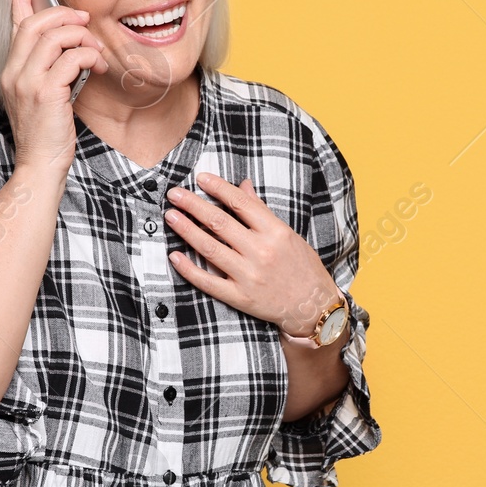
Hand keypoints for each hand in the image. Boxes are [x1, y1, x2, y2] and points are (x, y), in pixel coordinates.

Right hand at [0, 0, 110, 173]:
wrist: (40, 166)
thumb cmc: (46, 135)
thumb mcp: (44, 97)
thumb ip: (50, 71)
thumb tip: (68, 50)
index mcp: (11, 71)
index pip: (14, 27)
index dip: (20, 0)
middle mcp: (14, 72)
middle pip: (35, 24)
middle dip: (63, 14)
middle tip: (84, 20)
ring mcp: (27, 82)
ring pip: (53, 37)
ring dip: (81, 37)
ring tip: (96, 51)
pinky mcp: (45, 93)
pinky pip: (70, 58)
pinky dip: (88, 56)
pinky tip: (97, 67)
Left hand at [164, 171, 341, 336]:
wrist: (314, 307)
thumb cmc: (302, 268)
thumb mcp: (288, 234)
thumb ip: (262, 211)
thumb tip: (243, 185)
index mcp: (275, 232)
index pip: (240, 203)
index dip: (218, 188)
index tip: (200, 178)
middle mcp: (261, 252)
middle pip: (219, 223)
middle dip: (193, 205)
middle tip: (174, 194)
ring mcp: (248, 276)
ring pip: (209, 248)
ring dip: (186, 230)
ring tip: (171, 216)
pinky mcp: (240, 297)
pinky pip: (208, 282)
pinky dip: (189, 269)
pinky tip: (174, 256)